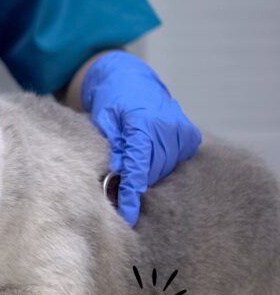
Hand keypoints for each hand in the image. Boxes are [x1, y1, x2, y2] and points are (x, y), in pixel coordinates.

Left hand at [82, 51, 201, 225]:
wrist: (131, 80)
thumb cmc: (112, 101)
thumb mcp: (104, 121)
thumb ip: (112, 146)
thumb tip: (116, 175)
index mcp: (142, 123)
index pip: (138, 166)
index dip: (132, 193)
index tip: (128, 215)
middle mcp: (167, 127)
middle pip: (152, 171)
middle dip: (135, 183)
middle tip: (117, 188)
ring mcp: (182, 131)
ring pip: (165, 169)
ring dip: (148, 173)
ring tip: (132, 168)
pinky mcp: (191, 135)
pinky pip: (177, 161)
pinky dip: (162, 164)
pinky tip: (150, 156)